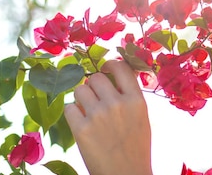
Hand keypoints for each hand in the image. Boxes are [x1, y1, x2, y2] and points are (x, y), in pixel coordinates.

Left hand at [64, 60, 152, 174]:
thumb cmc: (135, 147)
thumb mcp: (141, 117)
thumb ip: (128, 96)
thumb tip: (109, 75)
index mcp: (136, 100)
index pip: (121, 67)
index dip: (110, 64)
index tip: (105, 68)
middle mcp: (117, 104)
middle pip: (96, 78)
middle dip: (93, 85)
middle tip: (94, 97)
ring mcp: (98, 116)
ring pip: (80, 90)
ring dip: (81, 98)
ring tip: (87, 111)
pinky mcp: (81, 129)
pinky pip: (69, 108)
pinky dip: (72, 114)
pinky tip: (80, 123)